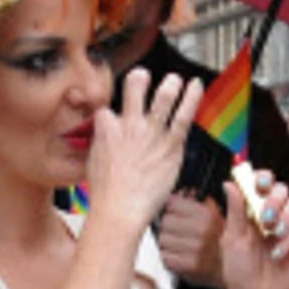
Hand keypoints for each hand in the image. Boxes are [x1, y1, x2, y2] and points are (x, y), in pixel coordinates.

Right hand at [85, 69, 202, 232]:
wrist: (119, 210)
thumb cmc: (107, 195)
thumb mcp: (92, 162)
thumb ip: (100, 144)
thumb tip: (101, 138)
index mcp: (107, 128)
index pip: (109, 108)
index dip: (112, 113)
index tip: (115, 117)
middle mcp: (130, 125)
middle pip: (134, 86)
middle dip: (140, 78)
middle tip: (144, 78)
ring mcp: (152, 133)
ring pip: (164, 96)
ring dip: (171, 84)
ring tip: (175, 80)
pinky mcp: (171, 146)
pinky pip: (184, 116)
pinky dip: (192, 98)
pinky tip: (196, 87)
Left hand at [158, 192, 225, 287]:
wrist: (234, 273)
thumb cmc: (227, 245)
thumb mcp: (224, 218)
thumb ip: (211, 202)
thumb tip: (203, 189)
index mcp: (208, 215)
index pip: (172, 203)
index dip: (173, 207)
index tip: (177, 212)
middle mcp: (201, 231)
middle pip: (165, 221)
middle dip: (169, 224)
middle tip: (178, 230)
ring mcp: (194, 250)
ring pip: (162, 239)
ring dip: (168, 241)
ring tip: (180, 244)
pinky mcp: (187, 267)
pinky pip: (165, 257)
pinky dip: (169, 256)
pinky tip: (180, 256)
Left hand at [219, 174, 288, 288]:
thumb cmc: (239, 270)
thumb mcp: (232, 239)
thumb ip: (235, 211)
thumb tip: (229, 183)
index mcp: (254, 211)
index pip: (263, 185)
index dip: (264, 178)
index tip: (260, 183)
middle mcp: (273, 216)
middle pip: (283, 190)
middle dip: (275, 199)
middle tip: (265, 217)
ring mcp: (288, 229)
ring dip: (285, 216)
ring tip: (273, 234)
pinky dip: (288, 242)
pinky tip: (277, 255)